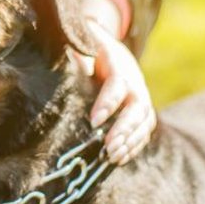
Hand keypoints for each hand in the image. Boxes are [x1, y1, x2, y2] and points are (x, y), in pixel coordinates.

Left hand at [81, 19, 156, 164]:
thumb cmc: (92, 49)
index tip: (94, 121)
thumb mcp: (83, 45)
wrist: (112, 49)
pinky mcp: (142, 111)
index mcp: (119, 64)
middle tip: (109, 146)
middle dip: (124, 129)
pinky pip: (144, 130)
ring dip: (130, 141)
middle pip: (137, 107)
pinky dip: (135, 145)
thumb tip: (60, 59)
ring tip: (113, 157)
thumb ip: (75, 52)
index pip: (118, 85)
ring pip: (144, 121)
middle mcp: (135, 82)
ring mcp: (142, 97)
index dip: (108, 103)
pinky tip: (121, 159)